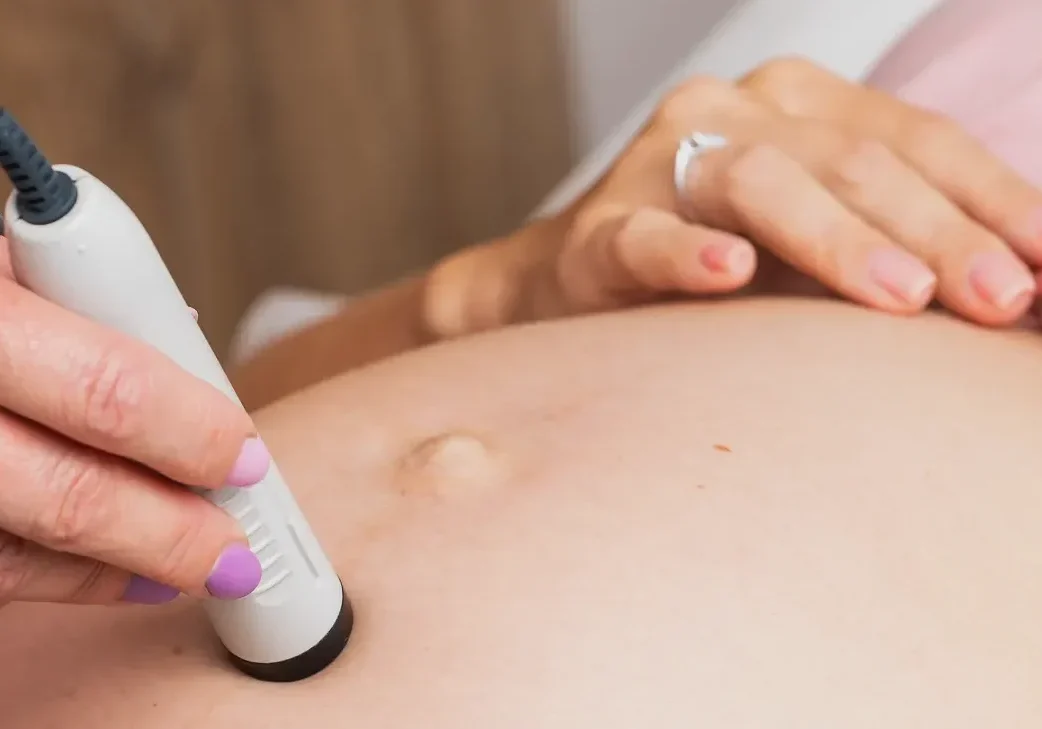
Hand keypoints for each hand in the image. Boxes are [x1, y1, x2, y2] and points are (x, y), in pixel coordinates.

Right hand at [0, 237, 267, 605]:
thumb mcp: (5, 262)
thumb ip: (76, 297)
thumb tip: (180, 346)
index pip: (107, 389)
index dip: (192, 430)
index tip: (244, 454)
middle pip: (69, 495)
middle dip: (173, 531)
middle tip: (238, 548)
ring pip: (18, 555)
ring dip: (119, 570)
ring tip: (189, 570)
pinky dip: (53, 581)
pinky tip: (105, 576)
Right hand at [425, 58, 1041, 335]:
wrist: (578, 276)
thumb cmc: (719, 261)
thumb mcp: (817, 239)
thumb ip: (895, 246)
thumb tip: (1014, 293)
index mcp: (800, 104)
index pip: (916, 142)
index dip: (991, 202)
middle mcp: (733, 112)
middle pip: (854, 163)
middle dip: (939, 233)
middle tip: (1001, 300)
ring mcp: (660, 163)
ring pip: (763, 183)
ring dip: (837, 240)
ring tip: (901, 300)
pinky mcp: (601, 228)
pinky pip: (648, 235)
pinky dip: (690, 254)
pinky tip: (728, 275)